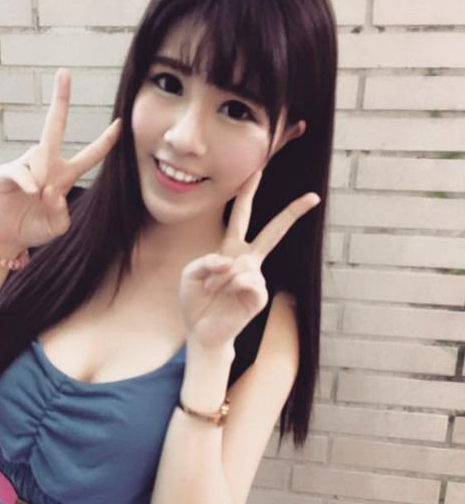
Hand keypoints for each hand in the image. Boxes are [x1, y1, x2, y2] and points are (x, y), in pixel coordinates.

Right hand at [0, 68, 120, 255]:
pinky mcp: (5, 173)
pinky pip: (20, 170)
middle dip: (60, 100)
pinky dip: (26, 181)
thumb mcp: (57, 226)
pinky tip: (30, 191)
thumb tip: (52, 190)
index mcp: (64, 175)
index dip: (105, 140)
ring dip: (42, 182)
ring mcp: (25, 165)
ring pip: (39, 159)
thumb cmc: (34, 227)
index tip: (120, 123)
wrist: (7, 237)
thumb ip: (61, 213)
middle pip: (54, 126)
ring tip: (34, 200)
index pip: (90, 155)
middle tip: (64, 72)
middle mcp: (46, 164)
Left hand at [178, 170, 319, 349]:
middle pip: (273, 231)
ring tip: (214, 291)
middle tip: (312, 197)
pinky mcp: (259, 296)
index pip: (242, 216)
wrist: (201, 331)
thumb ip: (206, 260)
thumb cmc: (196, 300)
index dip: (247, 194)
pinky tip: (227, 298)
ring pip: (241, 265)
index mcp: (231, 249)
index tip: (257, 172)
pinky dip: (230, 287)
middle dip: (292, 213)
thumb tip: (231, 263)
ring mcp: (256, 277)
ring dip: (220, 278)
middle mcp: (248, 260)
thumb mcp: (191, 273)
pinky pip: (246, 281)